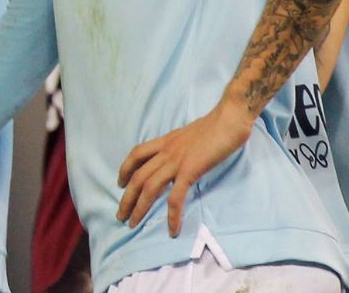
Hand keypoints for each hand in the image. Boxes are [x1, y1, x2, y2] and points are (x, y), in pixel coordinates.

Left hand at [116, 98, 253, 235]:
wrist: (228, 119)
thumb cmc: (216, 126)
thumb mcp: (190, 135)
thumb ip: (182, 146)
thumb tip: (183, 156)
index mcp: (165, 141)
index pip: (137, 154)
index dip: (125, 168)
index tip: (120, 183)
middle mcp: (165, 151)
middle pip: (137, 176)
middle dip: (127, 197)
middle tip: (120, 215)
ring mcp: (175, 161)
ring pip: (149, 187)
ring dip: (139, 207)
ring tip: (133, 223)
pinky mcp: (190, 170)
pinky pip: (176, 196)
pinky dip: (172, 214)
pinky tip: (172, 229)